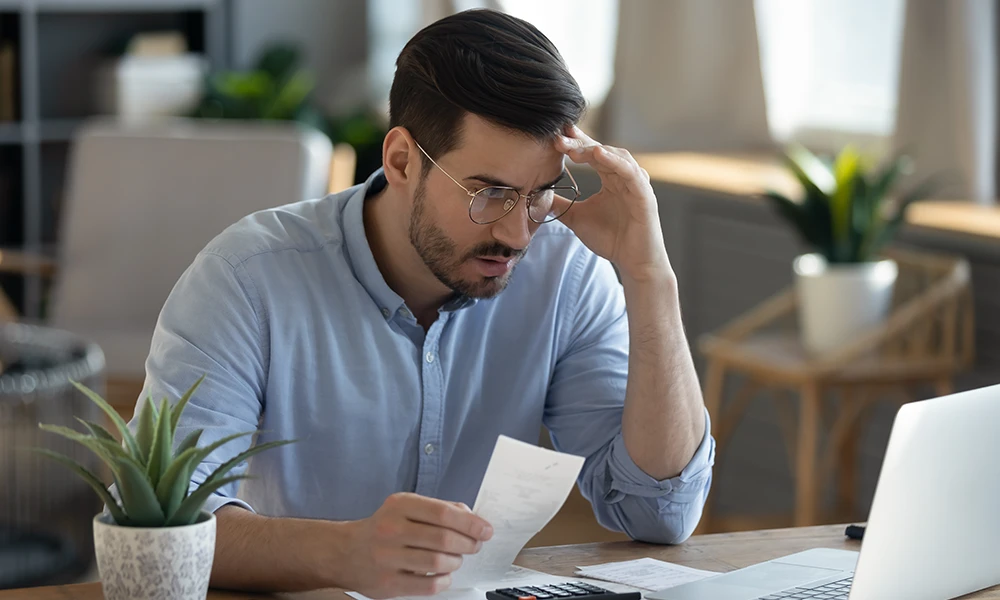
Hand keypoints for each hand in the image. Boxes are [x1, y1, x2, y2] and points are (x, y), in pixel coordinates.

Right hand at [339, 493, 492, 598]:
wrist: (345, 552)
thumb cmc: (383, 528)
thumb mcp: (405, 508)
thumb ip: (439, 509)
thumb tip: (472, 518)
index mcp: (399, 506)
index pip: (443, 513)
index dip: (470, 523)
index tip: (486, 530)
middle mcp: (391, 530)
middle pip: (444, 539)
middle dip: (468, 543)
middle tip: (475, 545)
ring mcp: (387, 558)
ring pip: (438, 563)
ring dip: (456, 561)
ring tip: (456, 558)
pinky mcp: (388, 584)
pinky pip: (428, 586)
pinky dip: (444, 581)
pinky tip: (444, 574)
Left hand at [554, 126, 671, 281]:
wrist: (634, 263)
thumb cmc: (611, 239)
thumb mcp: (577, 218)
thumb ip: (561, 205)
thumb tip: (538, 196)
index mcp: (610, 178)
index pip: (591, 154)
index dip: (575, 143)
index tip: (555, 136)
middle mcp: (624, 176)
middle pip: (601, 151)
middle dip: (579, 143)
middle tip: (559, 138)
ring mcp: (636, 183)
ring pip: (616, 156)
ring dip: (594, 149)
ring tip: (574, 147)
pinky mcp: (644, 194)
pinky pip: (630, 173)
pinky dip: (615, 161)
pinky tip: (598, 154)